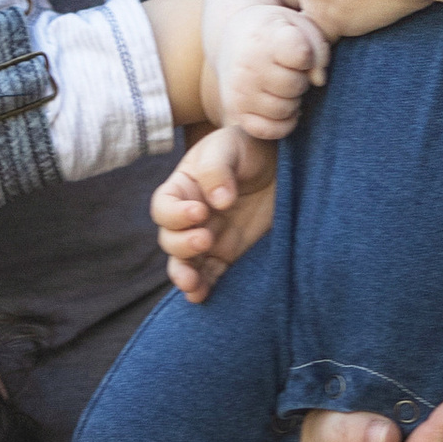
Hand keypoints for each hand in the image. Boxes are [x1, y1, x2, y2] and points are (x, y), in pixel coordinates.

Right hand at [153, 124, 279, 298]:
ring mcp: (208, 237)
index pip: (164, 208)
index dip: (175, 215)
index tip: (200, 212)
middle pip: (170, 239)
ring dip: (184, 275)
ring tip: (193, 284)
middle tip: (206, 238)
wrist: (279, 161)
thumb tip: (218, 202)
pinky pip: (209, 275)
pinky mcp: (228, 253)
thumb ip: (217, 169)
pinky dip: (203, 288)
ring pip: (184, 263)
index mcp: (183, 188)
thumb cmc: (246, 146)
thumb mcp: (229, 145)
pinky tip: (201, 296)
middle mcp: (190, 216)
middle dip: (183, 244)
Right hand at [215, 1, 329, 138]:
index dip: (308, 57)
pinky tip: (282, 106)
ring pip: (284, 110)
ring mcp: (239, 91)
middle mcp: (247, 66)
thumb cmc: (275, 32)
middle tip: (291, 71)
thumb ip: (317, 49)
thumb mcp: (299, 25)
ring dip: (292, 101)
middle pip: (295, 86)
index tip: (298, 51)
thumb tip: (319, 81)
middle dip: (301, 80)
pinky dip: (282, 123)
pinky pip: (268, 130)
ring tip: (284, 86)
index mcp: (264, 38)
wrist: (233, 39)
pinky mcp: (235, 111)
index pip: (302, 56)